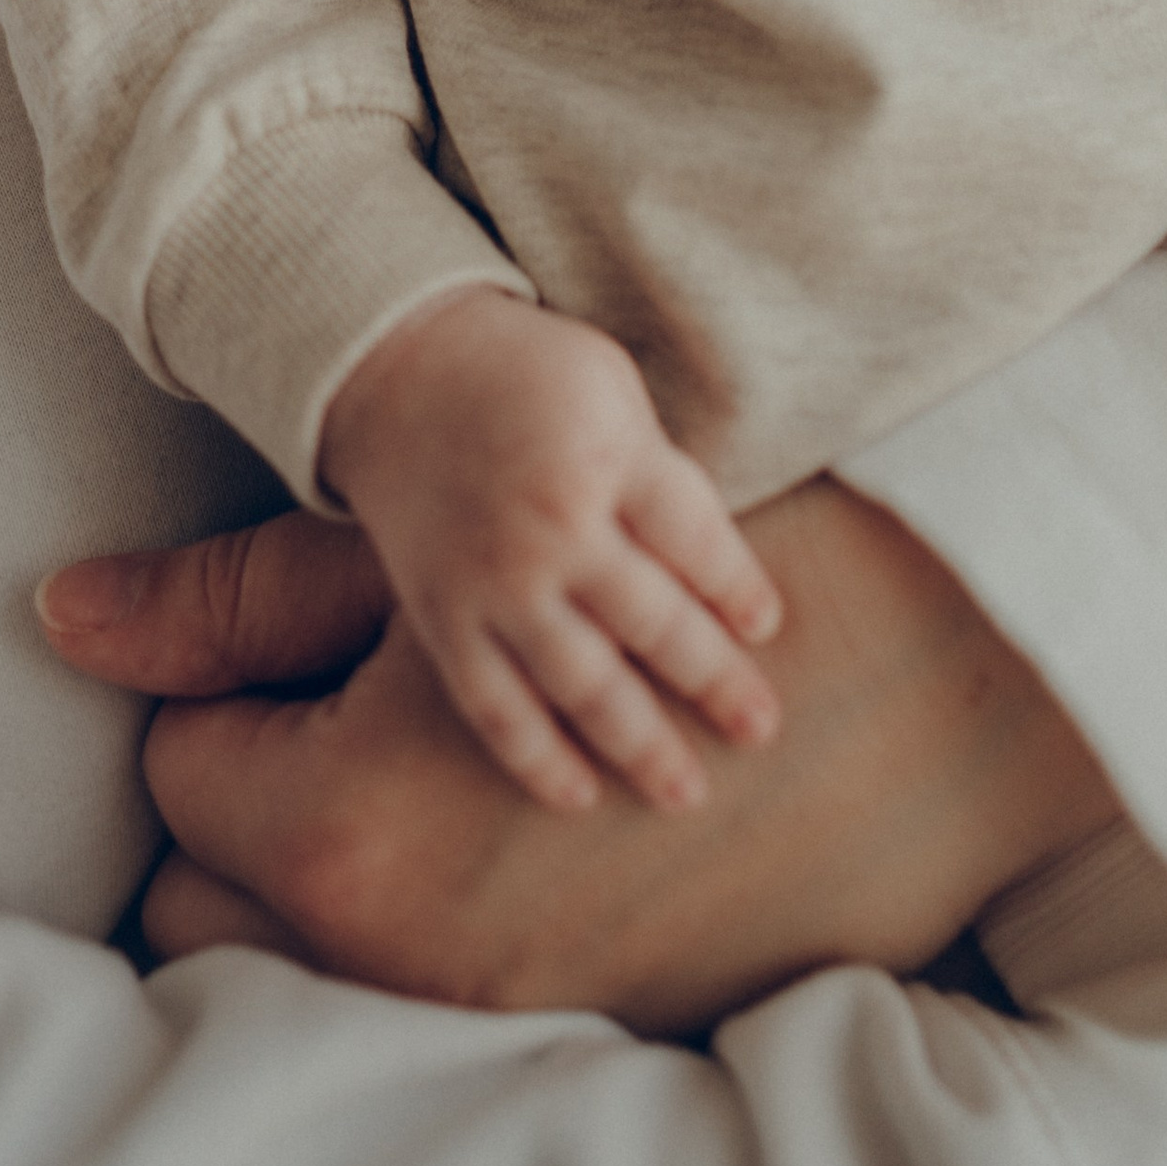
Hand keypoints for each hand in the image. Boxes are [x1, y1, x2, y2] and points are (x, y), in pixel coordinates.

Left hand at [37, 482, 1120, 1035]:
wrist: (888, 659)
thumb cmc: (614, 569)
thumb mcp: (404, 565)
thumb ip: (227, 605)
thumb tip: (55, 613)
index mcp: (327, 830)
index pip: (178, 780)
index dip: (214, 692)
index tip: (270, 648)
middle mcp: (388, 952)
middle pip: (219, 920)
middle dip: (247, 815)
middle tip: (310, 718)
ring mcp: (484, 1009)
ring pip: (329, 956)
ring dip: (356, 859)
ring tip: (400, 763)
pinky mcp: (580, 1026)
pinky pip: (454, 981)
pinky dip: (459, 904)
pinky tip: (503, 819)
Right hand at [316, 287, 780, 810]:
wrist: (400, 369)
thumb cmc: (526, 373)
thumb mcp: (609, 385)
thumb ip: (659, 472)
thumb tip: (713, 569)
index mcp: (607, 455)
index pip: (694, 539)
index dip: (736, 588)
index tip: (766, 628)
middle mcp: (554, 527)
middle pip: (652, 621)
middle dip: (713, 680)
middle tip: (761, 728)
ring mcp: (495, 582)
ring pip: (581, 682)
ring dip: (639, 743)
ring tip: (686, 792)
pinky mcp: (443, 619)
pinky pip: (494, 706)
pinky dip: (536, 758)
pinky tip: (580, 796)